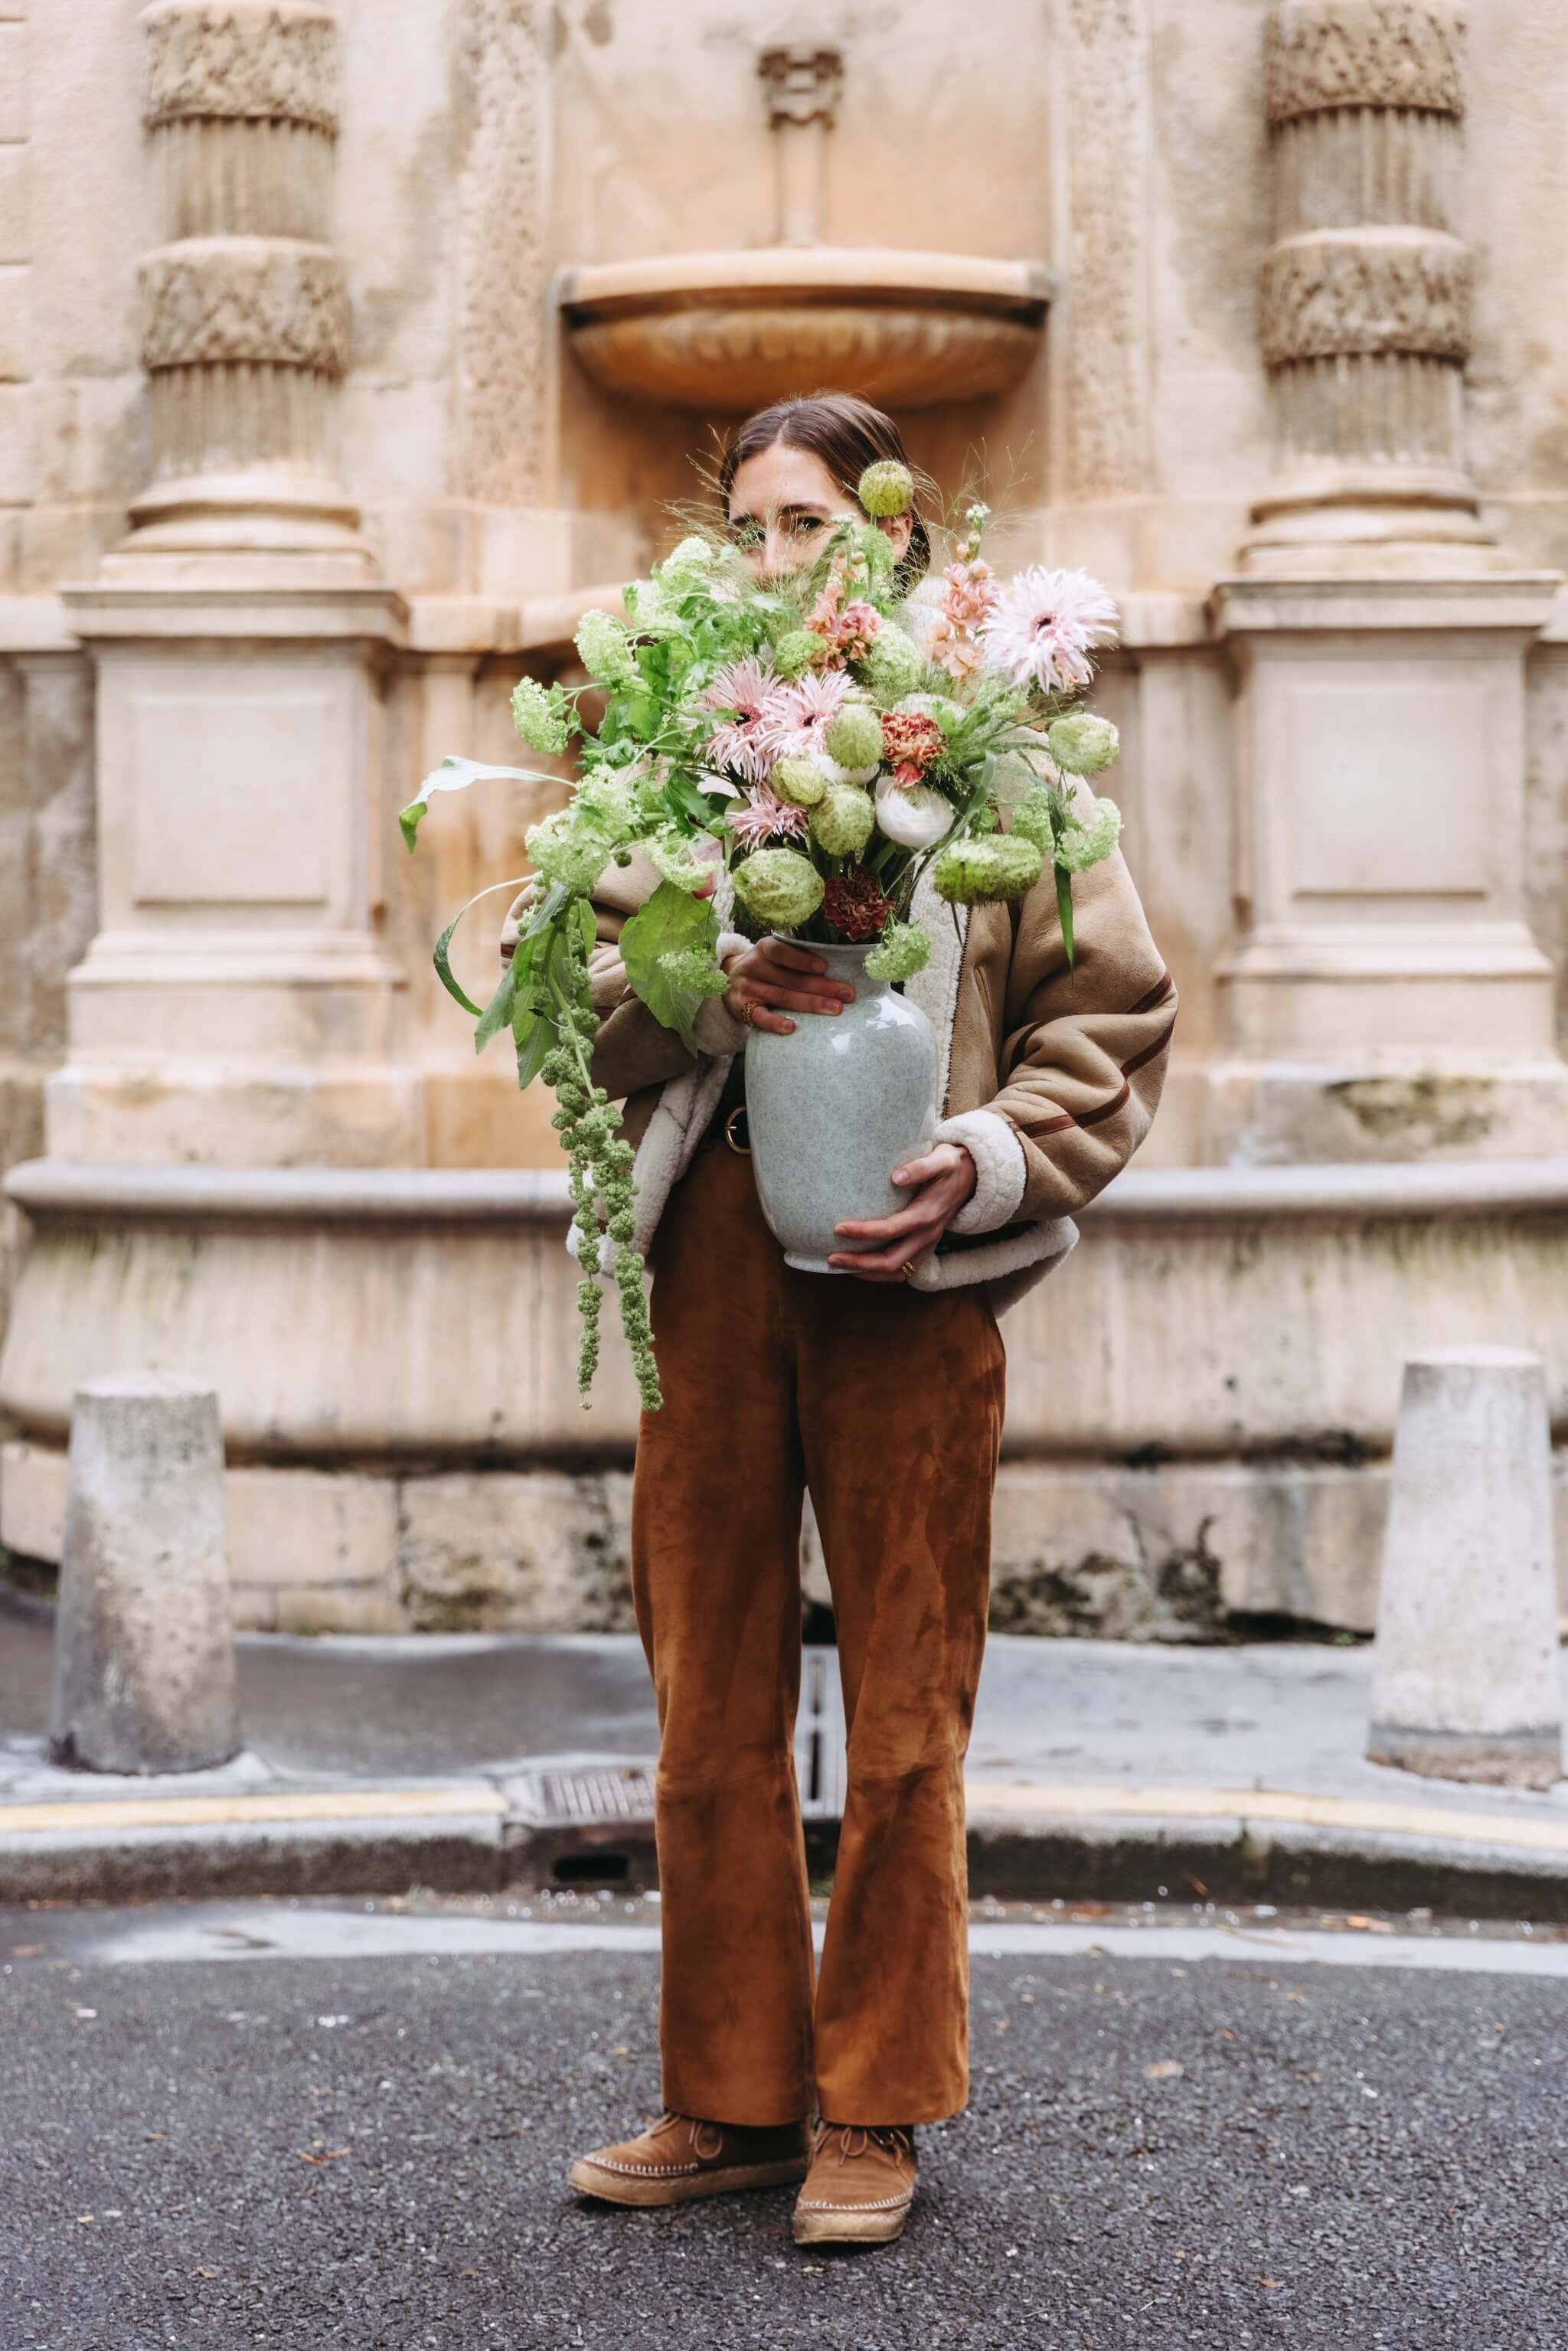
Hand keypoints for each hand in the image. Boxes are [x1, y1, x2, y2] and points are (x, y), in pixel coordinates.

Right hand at [723, 937, 854, 1035]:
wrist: (728, 981)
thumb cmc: (766, 969)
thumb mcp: (774, 958)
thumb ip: (797, 961)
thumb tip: (838, 971)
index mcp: (764, 949)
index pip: (780, 951)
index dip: (801, 959)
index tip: (824, 967)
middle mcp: (753, 966)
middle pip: (789, 978)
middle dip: (821, 986)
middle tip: (847, 994)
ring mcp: (746, 988)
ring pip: (781, 996)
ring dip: (810, 1003)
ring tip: (835, 1009)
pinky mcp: (741, 1008)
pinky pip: (759, 1017)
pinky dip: (775, 1022)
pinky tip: (792, 1027)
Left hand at [828, 1143, 977, 1282]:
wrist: (972, 1177)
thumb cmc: (951, 1165)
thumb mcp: (941, 1160)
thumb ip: (921, 1167)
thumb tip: (896, 1177)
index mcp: (927, 1215)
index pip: (891, 1230)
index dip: (863, 1232)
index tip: (838, 1228)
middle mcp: (928, 1236)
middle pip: (891, 1261)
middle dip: (859, 1263)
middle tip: (831, 1259)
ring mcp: (927, 1245)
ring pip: (896, 1272)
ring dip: (868, 1273)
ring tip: (840, 1267)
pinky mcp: (925, 1248)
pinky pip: (902, 1270)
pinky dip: (880, 1274)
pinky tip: (860, 1268)